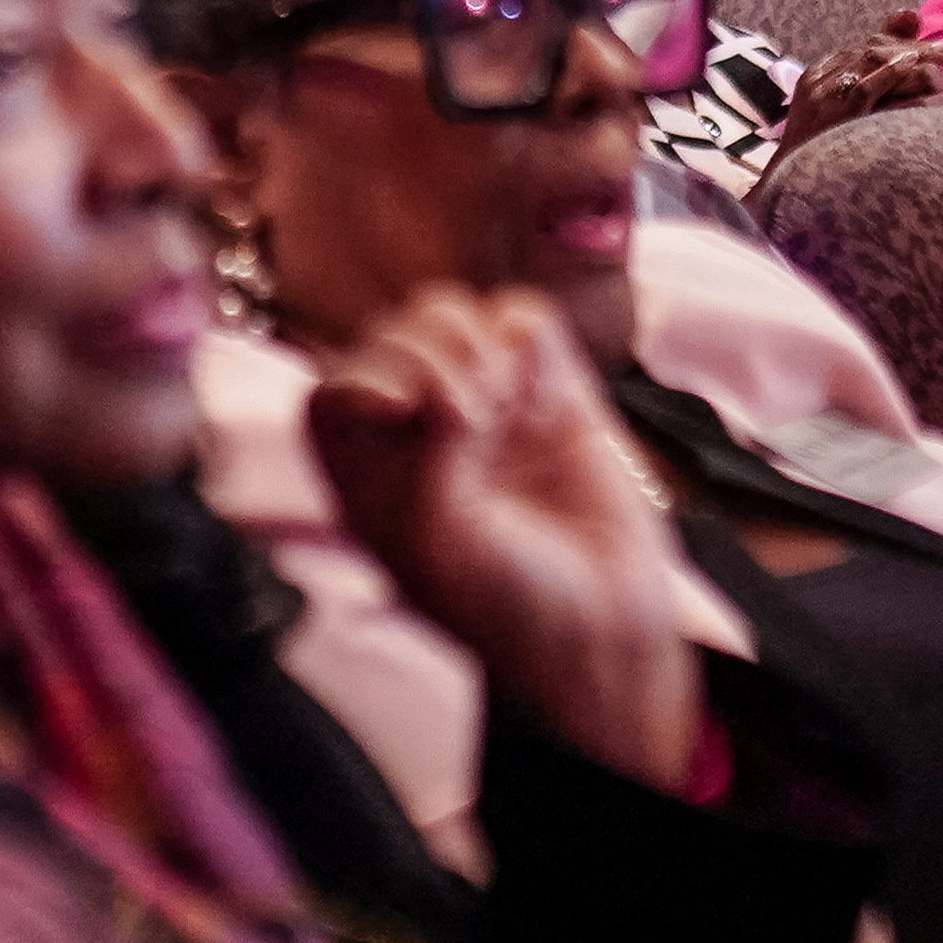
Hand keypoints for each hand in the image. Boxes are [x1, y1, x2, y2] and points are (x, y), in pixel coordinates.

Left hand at [305, 286, 704, 791]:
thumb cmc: (510, 610)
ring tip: (504, 409)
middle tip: (474, 422)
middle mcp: (419, 437)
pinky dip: (526, 339)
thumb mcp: (439, 544)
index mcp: (371, 478)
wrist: (607, 629)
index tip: (403, 410)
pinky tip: (541, 398)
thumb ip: (425, 456)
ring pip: (450, 314)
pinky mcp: (549, 391)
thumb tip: (445, 388)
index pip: (336, 391)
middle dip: (428, 359)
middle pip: (392, 337)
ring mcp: (486, 407)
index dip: (363, 380)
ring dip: (474, 342)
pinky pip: (522, 318)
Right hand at [768, 18, 942, 160]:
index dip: (898, 45)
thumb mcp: (835, 119)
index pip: (861, 51)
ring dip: (912, 53)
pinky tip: (915, 63)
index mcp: (814, 77)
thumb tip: (893, 77)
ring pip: (871, 61)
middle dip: (911, 46)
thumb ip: (861, 95)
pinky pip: (866, 86)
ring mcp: (824, 94)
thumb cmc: (818, 158)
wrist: (790, 185)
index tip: (928, 48)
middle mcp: (818, 81)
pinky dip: (891, 71)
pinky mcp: (834, 112)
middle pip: (869, 51)